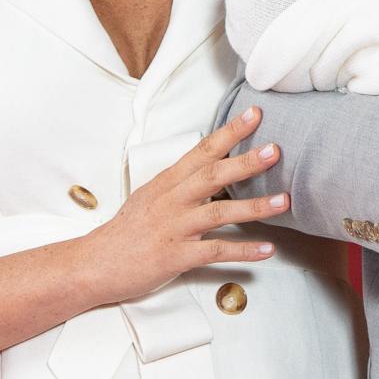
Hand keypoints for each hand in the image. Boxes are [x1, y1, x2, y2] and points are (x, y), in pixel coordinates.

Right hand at [75, 109, 286, 306]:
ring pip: (218, 213)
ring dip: (254, 207)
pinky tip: (267, 249)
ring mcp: (174, 228)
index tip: (254, 115)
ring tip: (283, 201)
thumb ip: (179, 183)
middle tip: (274, 150)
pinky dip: (243, 251)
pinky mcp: (175, 257)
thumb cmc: (125, 231)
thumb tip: (209, 167)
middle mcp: (171, 201)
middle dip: (246, 162)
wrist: (95, 264)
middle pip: (212, 175)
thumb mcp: (150, 196)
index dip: (229, 132)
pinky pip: (215, 252)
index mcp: (166, 183)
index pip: (201, 151)